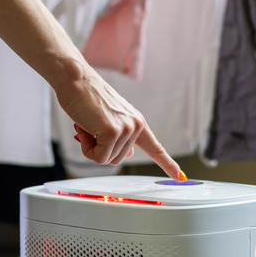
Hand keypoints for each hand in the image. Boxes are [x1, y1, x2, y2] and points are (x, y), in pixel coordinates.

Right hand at [55, 63, 184, 180]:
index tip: (180, 177)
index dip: (168, 164)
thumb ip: (122, 137)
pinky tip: (85, 129)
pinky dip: (87, 149)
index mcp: (137, 122)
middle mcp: (135, 125)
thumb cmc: (86, 96)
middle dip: (99, 148)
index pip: (156, 148)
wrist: (75, 79)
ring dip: (91, 147)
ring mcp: (126, 129)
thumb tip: (131, 153)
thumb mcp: (110, 119)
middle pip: (118, 159)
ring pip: (107, 159)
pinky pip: (98, 157)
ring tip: (88, 125)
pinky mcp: (112, 132)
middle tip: (91, 128)